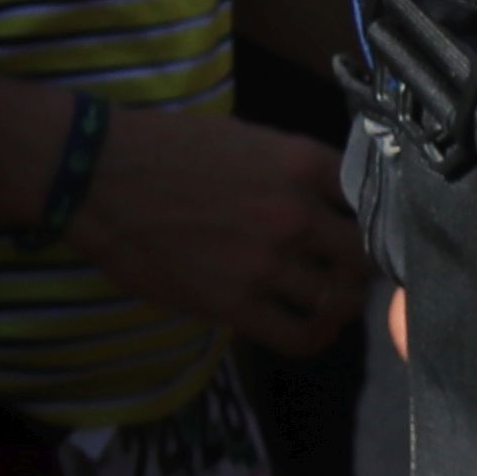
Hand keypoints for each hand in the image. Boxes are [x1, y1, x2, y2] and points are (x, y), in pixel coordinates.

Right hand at [64, 99, 362, 356]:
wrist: (101, 177)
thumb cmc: (169, 149)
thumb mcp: (249, 139)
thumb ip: (295, 170)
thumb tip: (332, 199)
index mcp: (300, 163)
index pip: (370, 196)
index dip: (376, 216)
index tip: (371, 228)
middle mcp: (294, 213)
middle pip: (363, 253)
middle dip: (365, 266)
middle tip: (355, 273)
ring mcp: (266, 263)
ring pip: (338, 298)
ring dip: (342, 304)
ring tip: (335, 304)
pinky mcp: (234, 305)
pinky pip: (298, 334)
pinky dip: (315, 336)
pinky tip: (312, 329)